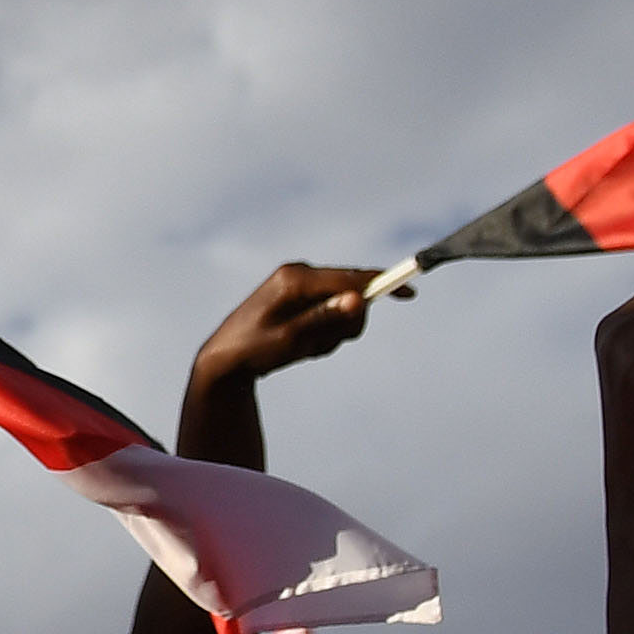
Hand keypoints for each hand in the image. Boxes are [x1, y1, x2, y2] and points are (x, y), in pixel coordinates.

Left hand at [192, 262, 376, 392]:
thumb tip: (358, 300)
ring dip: (331, 334)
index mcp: (295, 279)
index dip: (381, 284)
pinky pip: (329, 314)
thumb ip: (325, 319)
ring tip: (303, 348)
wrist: (224, 359)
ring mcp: (299, 285)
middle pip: (350, 292)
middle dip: (344, 324)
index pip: (349, 277)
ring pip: (342, 308)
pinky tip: (300, 346)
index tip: (408, 293)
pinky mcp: (300, 297)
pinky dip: (323, 334)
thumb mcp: (291, 340)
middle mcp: (299, 274)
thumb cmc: (252, 350)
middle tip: (321, 346)